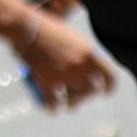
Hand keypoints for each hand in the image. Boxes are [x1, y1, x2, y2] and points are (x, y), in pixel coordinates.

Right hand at [0, 0, 117, 110]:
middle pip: (92, 91)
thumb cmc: (48, 28)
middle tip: (80, 95)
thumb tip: (89, 69)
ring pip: (75, 100)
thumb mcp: (73, 38)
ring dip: (72, 104)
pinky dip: (54, 108)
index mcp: (90, 53)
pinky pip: (55, 104)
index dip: (109, 87)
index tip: (105, 92)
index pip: (110, 77)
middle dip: (87, 95)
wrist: (26, 27)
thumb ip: (83, 54)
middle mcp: (80, 66)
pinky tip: (53, 108)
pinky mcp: (47, 83)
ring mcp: (64, 76)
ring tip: (67, 103)